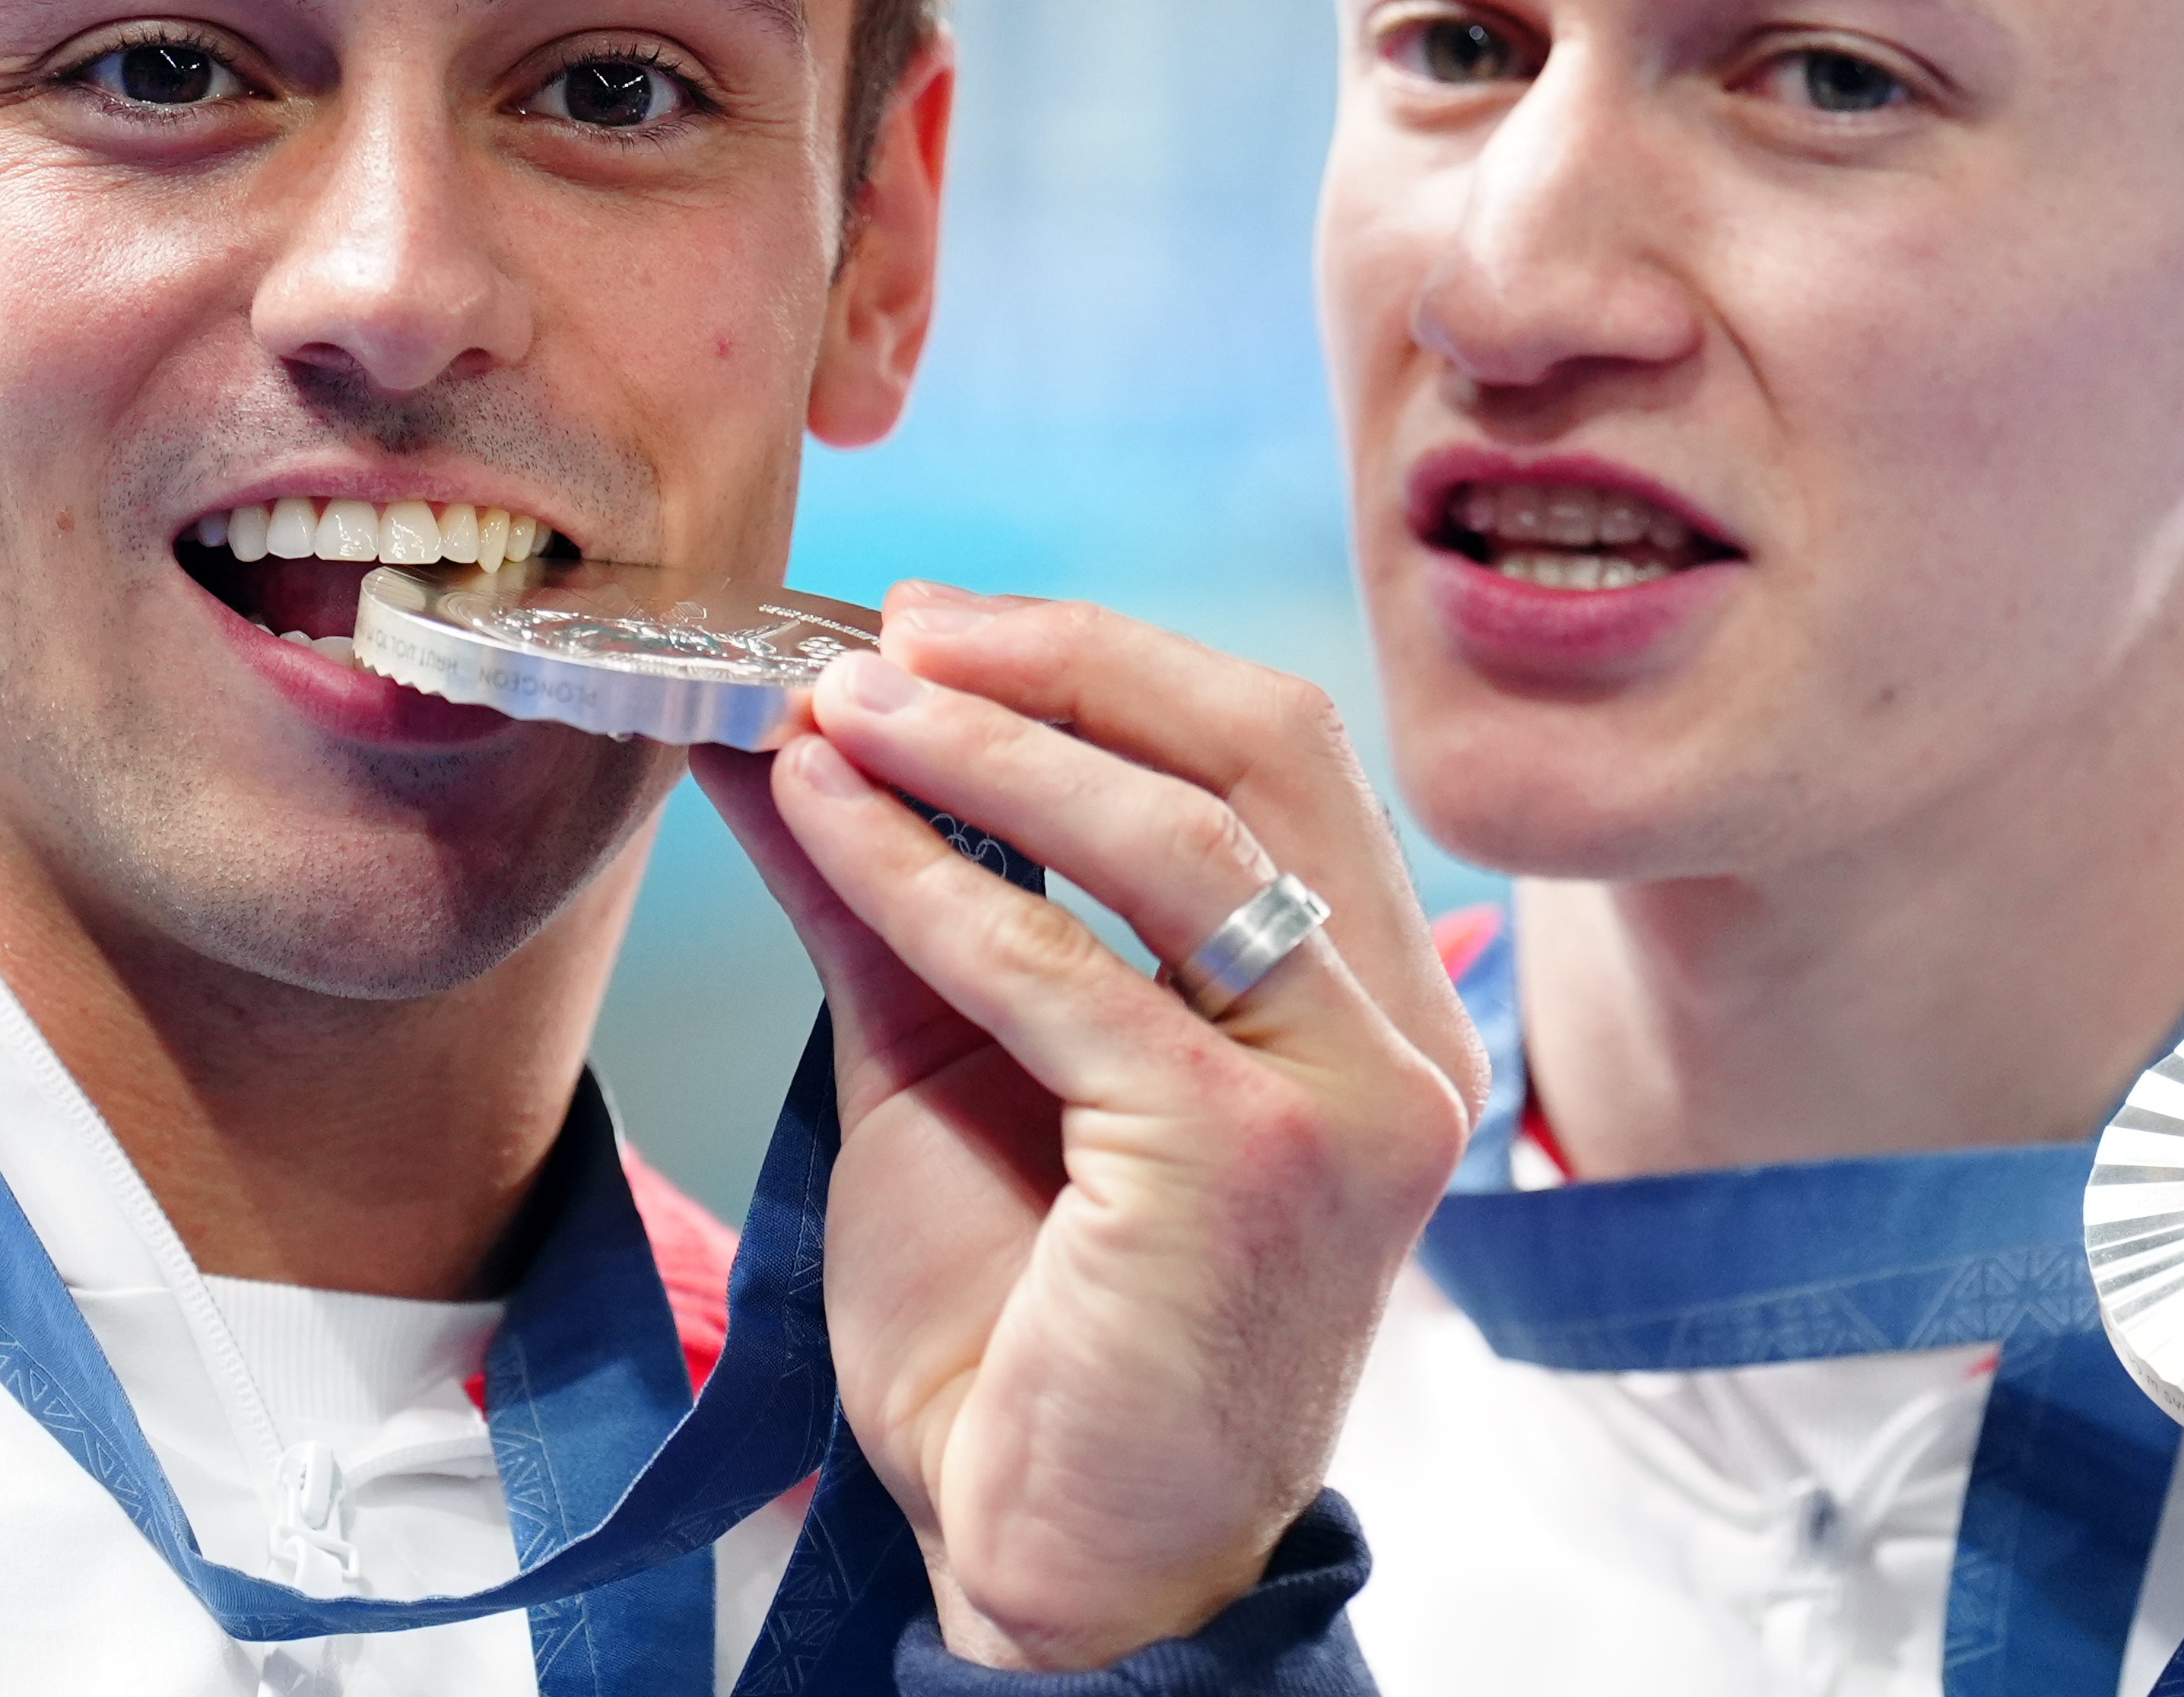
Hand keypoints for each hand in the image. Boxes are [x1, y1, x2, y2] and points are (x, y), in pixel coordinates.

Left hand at [689, 584, 1482, 1670]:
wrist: (1047, 1561)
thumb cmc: (1024, 1329)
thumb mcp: (955, 1060)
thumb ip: (901, 890)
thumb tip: (785, 721)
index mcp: (1365, 997)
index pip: (1269, 747)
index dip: (1101, 655)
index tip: (932, 622)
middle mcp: (1398, 1037)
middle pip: (1257, 747)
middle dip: (1060, 661)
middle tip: (889, 632)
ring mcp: (1348, 1100)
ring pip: (1172, 836)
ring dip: (980, 744)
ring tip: (830, 701)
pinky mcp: (1255, 1162)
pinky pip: (1067, 968)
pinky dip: (926, 873)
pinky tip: (822, 816)